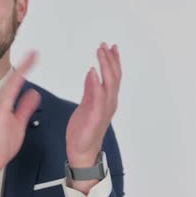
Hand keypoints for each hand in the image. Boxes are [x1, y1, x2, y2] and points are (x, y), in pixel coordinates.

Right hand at [0, 51, 40, 196]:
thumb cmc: (1, 143)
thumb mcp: (19, 122)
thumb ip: (25, 106)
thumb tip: (33, 93)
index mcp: (3, 102)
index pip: (16, 82)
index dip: (25, 69)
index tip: (34, 57)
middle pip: (13, 79)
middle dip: (24, 64)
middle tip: (36, 52)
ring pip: (11, 82)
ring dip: (22, 69)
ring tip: (32, 57)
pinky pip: (9, 92)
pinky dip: (16, 81)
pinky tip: (23, 74)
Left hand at [66, 43, 121, 167]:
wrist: (81, 151)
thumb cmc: (84, 130)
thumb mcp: (86, 105)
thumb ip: (90, 89)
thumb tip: (92, 73)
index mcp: (107, 100)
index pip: (113, 76)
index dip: (113, 61)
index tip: (110, 47)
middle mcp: (109, 103)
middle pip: (114, 77)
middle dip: (110, 59)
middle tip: (105, 46)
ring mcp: (104, 110)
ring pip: (110, 84)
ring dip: (106, 66)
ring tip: (101, 52)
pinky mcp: (96, 117)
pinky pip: (98, 98)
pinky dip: (96, 84)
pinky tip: (93, 72)